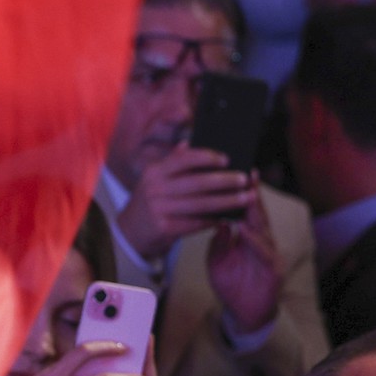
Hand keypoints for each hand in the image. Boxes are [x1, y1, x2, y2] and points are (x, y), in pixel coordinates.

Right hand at [116, 144, 253, 262]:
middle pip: (197, 182)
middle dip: (225, 181)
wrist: (130, 232)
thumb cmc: (150, 203)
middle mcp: (154, 188)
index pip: (183, 159)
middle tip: (244, 180)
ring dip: (227, 201)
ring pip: (201, 204)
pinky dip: (214, 220)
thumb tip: (188, 142)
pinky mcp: (164, 227)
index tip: (227, 159)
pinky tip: (227, 217)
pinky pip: (196, 222)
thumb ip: (172, 162)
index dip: (207, 157)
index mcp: (154, 172)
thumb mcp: (154, 179)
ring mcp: (158, 209)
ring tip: (245, 198)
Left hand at [206, 182, 282, 334]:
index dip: (242, 193)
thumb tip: (218, 223)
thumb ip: (217, 243)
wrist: (243, 313)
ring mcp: (269, 254)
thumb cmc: (232, 284)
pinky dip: (254, 241)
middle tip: (248, 173)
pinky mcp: (273, 270)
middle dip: (254, 194)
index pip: (246, 211)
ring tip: (249, 195)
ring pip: (263, 229)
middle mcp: (261, 242)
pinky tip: (246, 230)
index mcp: (248, 237)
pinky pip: (263, 252)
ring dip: (256, 213)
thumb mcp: (217, 261)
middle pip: (258, 214)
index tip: (236, 173)